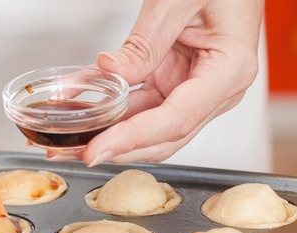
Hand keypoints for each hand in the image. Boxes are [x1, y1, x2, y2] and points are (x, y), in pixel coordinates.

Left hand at [47, 0, 263, 166]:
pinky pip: (138, 104)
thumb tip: (111, 73)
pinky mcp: (174, 82)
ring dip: (107, 132)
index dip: (131, 140)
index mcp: (227, 72)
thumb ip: (145, 43)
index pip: (174, 121)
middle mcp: (214, 90)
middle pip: (161, 136)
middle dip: (115, 148)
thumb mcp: (177, 1)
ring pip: (145, 126)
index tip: (96, 152)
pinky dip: (108, 108)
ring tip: (69, 138)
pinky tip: (78, 107)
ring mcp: (193, 89)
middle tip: (73, 153)